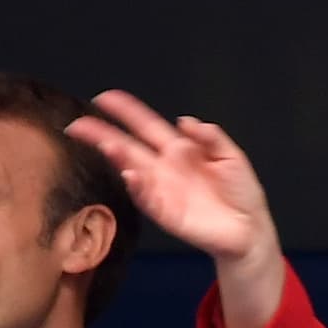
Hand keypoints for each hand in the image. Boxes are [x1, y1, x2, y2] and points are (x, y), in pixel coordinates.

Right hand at [66, 90, 285, 327]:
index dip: (127, 111)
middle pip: (127, 147)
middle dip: (103, 135)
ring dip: (119, 159)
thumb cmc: (240, 193)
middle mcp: (165, 168)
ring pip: (132, 171)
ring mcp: (163, 191)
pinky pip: (148, 199)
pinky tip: (131, 176)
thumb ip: (211, 138)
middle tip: (78, 125)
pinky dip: (138, 188)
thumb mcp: (231, 157)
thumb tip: (186, 120)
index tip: (105, 98)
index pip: (146, 126)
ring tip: (107, 145)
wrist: (250, 229)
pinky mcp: (167, 214)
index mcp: (179, 150)